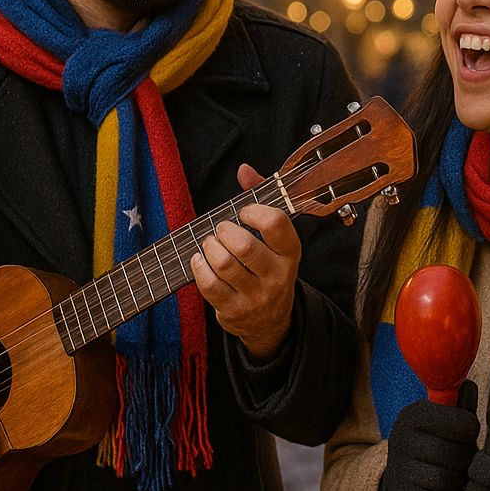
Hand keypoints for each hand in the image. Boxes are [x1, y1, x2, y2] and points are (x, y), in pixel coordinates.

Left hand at [190, 163, 301, 359]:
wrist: (272, 321)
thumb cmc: (267, 266)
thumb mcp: (274, 237)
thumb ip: (261, 197)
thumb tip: (244, 169)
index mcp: (291, 252)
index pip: (276, 224)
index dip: (254, 211)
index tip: (243, 213)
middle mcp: (278, 276)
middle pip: (244, 245)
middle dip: (224, 231)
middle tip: (221, 230)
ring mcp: (256, 297)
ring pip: (224, 264)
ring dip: (209, 247)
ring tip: (210, 244)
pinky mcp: (234, 311)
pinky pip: (209, 285)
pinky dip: (199, 267)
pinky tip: (200, 260)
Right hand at [380, 380, 480, 490]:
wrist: (402, 484)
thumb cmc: (433, 445)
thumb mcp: (446, 422)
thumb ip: (462, 405)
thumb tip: (470, 385)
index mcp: (414, 412)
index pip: (466, 423)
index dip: (472, 433)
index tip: (464, 435)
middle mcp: (401, 436)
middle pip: (457, 453)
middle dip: (466, 461)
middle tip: (461, 462)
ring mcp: (399, 468)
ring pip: (450, 479)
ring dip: (460, 483)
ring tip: (455, 478)